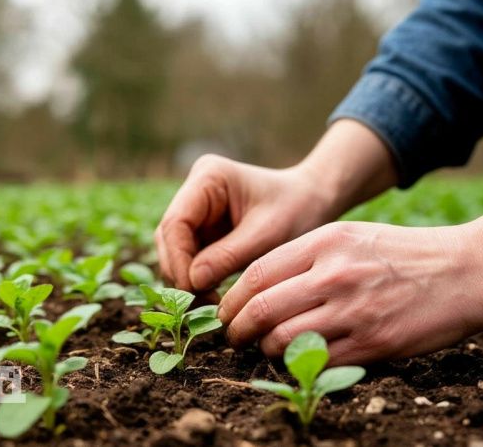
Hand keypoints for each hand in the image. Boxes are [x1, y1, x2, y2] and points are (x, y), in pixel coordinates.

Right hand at [155, 120, 398, 293]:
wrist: (314, 203)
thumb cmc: (297, 210)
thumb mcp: (268, 234)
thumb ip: (229, 255)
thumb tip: (192, 282)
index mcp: (208, 177)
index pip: (176, 222)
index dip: (178, 258)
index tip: (194, 289)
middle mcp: (195, 191)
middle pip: (169, 236)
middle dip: (180, 272)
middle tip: (200, 305)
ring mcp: (196, 210)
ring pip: (173, 250)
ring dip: (185, 279)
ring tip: (208, 305)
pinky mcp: (201, 229)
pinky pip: (187, 257)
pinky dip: (195, 279)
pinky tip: (212, 298)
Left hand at [218, 188, 482, 364]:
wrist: (467, 269)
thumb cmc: (402, 253)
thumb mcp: (350, 235)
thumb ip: (305, 256)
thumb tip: (258, 287)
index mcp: (324, 242)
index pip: (256, 273)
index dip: (232, 298)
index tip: (226, 311)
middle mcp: (334, 274)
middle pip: (261, 308)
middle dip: (236, 328)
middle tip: (233, 336)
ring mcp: (354, 310)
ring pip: (283, 340)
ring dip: (266, 348)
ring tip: (265, 347)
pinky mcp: (374, 342)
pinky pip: (319, 361)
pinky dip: (300, 364)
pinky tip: (299, 359)